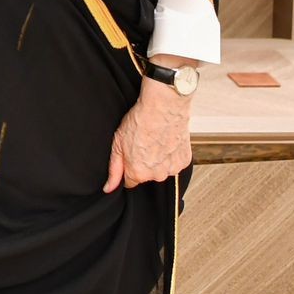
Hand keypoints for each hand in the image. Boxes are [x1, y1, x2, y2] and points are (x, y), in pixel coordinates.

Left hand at [103, 71, 193, 192]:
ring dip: (159, 159)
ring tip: (155, 140)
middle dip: (143, 163)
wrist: (164, 106)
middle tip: (142, 143)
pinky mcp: (184, 160)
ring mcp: (172, 168)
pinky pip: (174, 162)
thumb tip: (109, 188)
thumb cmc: (140, 120)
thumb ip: (114, 169)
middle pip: (146, 175)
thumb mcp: (117, 143)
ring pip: (161, 169)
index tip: (130, 155)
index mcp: (138, 173)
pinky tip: (166, 140)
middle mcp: (156, 175)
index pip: (130, 181)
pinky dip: (171, 154)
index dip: (128, 167)